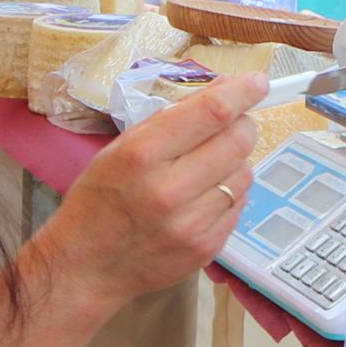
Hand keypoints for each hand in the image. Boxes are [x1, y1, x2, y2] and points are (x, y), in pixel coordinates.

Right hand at [45, 72, 263, 308]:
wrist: (87, 265)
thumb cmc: (99, 200)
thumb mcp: (120, 149)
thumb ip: (170, 121)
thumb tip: (221, 92)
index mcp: (142, 156)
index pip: (211, 113)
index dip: (242, 91)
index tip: (258, 81)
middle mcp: (169, 190)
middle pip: (238, 141)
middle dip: (242, 125)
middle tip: (233, 124)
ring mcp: (191, 224)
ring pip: (245, 173)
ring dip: (235, 161)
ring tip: (207, 167)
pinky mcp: (206, 248)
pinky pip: (239, 206)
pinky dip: (229, 193)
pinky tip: (203, 196)